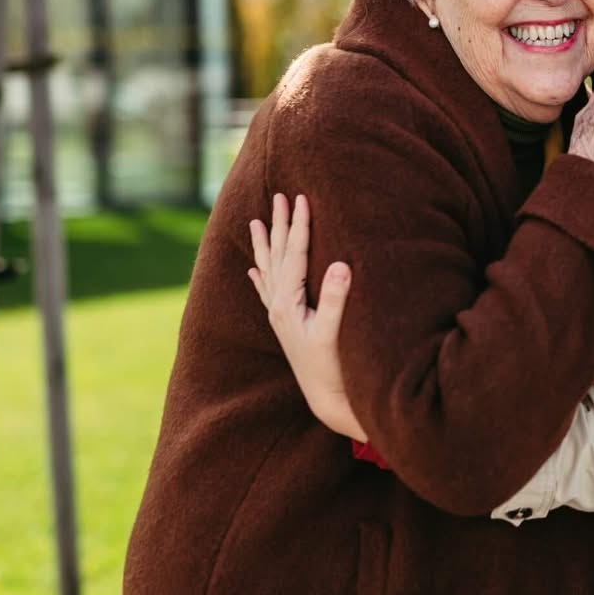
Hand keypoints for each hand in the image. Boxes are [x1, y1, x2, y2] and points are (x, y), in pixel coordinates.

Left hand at [248, 194, 368, 442]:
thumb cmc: (333, 367)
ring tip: (255, 223)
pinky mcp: (285, 324)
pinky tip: (253, 269)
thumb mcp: (334, 332)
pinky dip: (261, 276)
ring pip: (269, 270)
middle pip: (278, 256)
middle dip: (279, 225)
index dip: (299, 226)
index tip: (301, 199)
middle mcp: (279, 305)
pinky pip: (267, 292)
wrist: (325, 398)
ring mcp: (280, 314)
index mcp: (289, 302)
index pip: (294, 254)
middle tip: (278, 197)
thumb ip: (336, 299)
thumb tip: (340, 264)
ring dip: (265, 244)